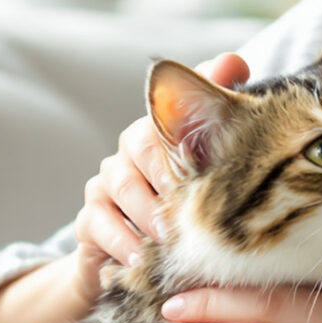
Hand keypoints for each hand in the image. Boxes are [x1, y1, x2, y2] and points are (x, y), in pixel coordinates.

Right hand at [68, 51, 248, 303]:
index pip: (170, 110)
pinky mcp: (88, 221)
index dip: (186, 118)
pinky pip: (99, 224)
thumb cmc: (186, 211)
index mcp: (162, 131)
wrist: (141, 263)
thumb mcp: (213, 174)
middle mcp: (131, 150)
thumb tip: (234, 60)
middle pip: (144, 147)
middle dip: (169, 176)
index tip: (210, 140)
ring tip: (170, 238)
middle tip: (194, 205)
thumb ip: (223, 118)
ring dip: (147, 213)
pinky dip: (122, 241)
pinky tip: (141, 258)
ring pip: (121, 186)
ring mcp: (105, 184)